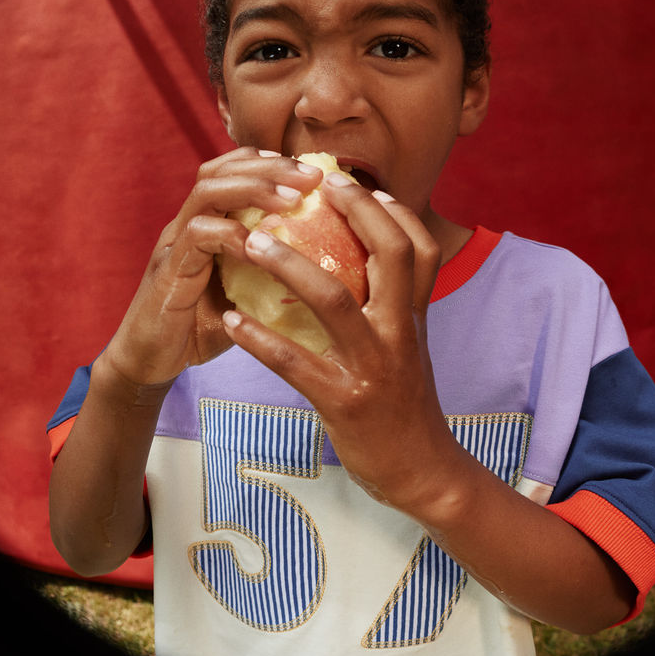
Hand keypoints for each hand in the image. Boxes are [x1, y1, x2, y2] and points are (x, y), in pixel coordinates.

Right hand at [101, 148, 323, 390]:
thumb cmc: (201, 329)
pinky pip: (197, 236)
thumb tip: (327, 270)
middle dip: (270, 166)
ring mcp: (174, 244)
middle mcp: (186, 225)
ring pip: (208, 191)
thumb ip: (271, 274)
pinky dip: (231, 234)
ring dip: (254, 189)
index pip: (230, 171)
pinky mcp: (168, 270)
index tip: (310, 170)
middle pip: (221, 170)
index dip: (268, 162)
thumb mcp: (245, 295)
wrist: (148, 363)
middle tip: (311, 175)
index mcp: (204, 224)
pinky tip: (260, 246)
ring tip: (293, 200)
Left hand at [221, 174, 467, 515]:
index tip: (354, 183)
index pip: (419, 248)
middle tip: (309, 187)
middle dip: (353, 213)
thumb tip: (364, 256)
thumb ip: (394, 304)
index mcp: (415, 317)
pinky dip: (261, 340)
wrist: (422, 472)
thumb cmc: (406, 404)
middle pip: (389, 255)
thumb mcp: (410, 346)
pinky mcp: (344, 402)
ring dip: (289, 265)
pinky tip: (232, 321)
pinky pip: (296, 363)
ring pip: (334, 300)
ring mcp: (374, 367)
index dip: (391, 210)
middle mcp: (400, 334)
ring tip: (251, 241)